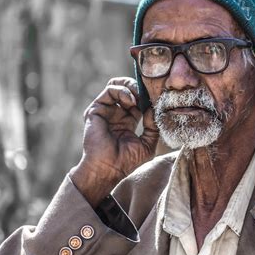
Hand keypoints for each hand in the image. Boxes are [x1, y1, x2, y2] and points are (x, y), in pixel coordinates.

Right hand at [70, 77, 158, 206]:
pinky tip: (131, 102)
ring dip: (131, 87)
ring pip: (117, 85)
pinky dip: (123, 91)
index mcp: (128, 120)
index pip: (138, 99)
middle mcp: (116, 113)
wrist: (109, 169)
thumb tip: (154, 109)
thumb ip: (153, 126)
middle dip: (140, 88)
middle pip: (127, 89)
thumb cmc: (127, 161)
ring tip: (139, 97)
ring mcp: (106, 111)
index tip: (158, 97)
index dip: (148, 96)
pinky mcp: (96, 109)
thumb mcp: (148, 144)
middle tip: (149, 93)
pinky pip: (110, 90)